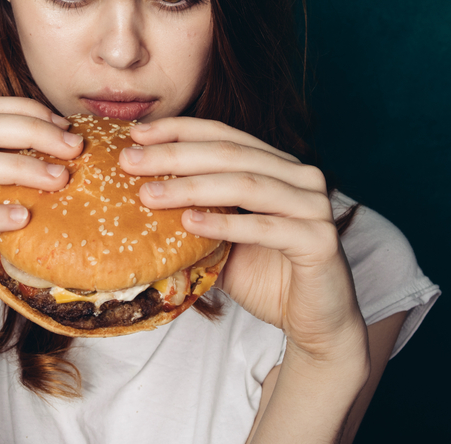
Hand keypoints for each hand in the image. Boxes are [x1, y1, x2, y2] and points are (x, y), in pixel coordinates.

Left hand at [119, 117, 367, 363]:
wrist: (315, 322)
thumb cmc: (266, 276)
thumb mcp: (221, 238)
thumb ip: (195, 213)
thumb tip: (137, 192)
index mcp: (278, 165)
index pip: (224, 135)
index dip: (179, 130)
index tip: (136, 134)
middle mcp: (301, 176)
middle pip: (230, 154)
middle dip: (175, 155)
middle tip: (130, 162)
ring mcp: (314, 205)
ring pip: (246, 184)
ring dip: (192, 187)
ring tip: (149, 194)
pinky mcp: (321, 240)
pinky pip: (266, 227)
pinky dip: (225, 224)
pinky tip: (189, 223)